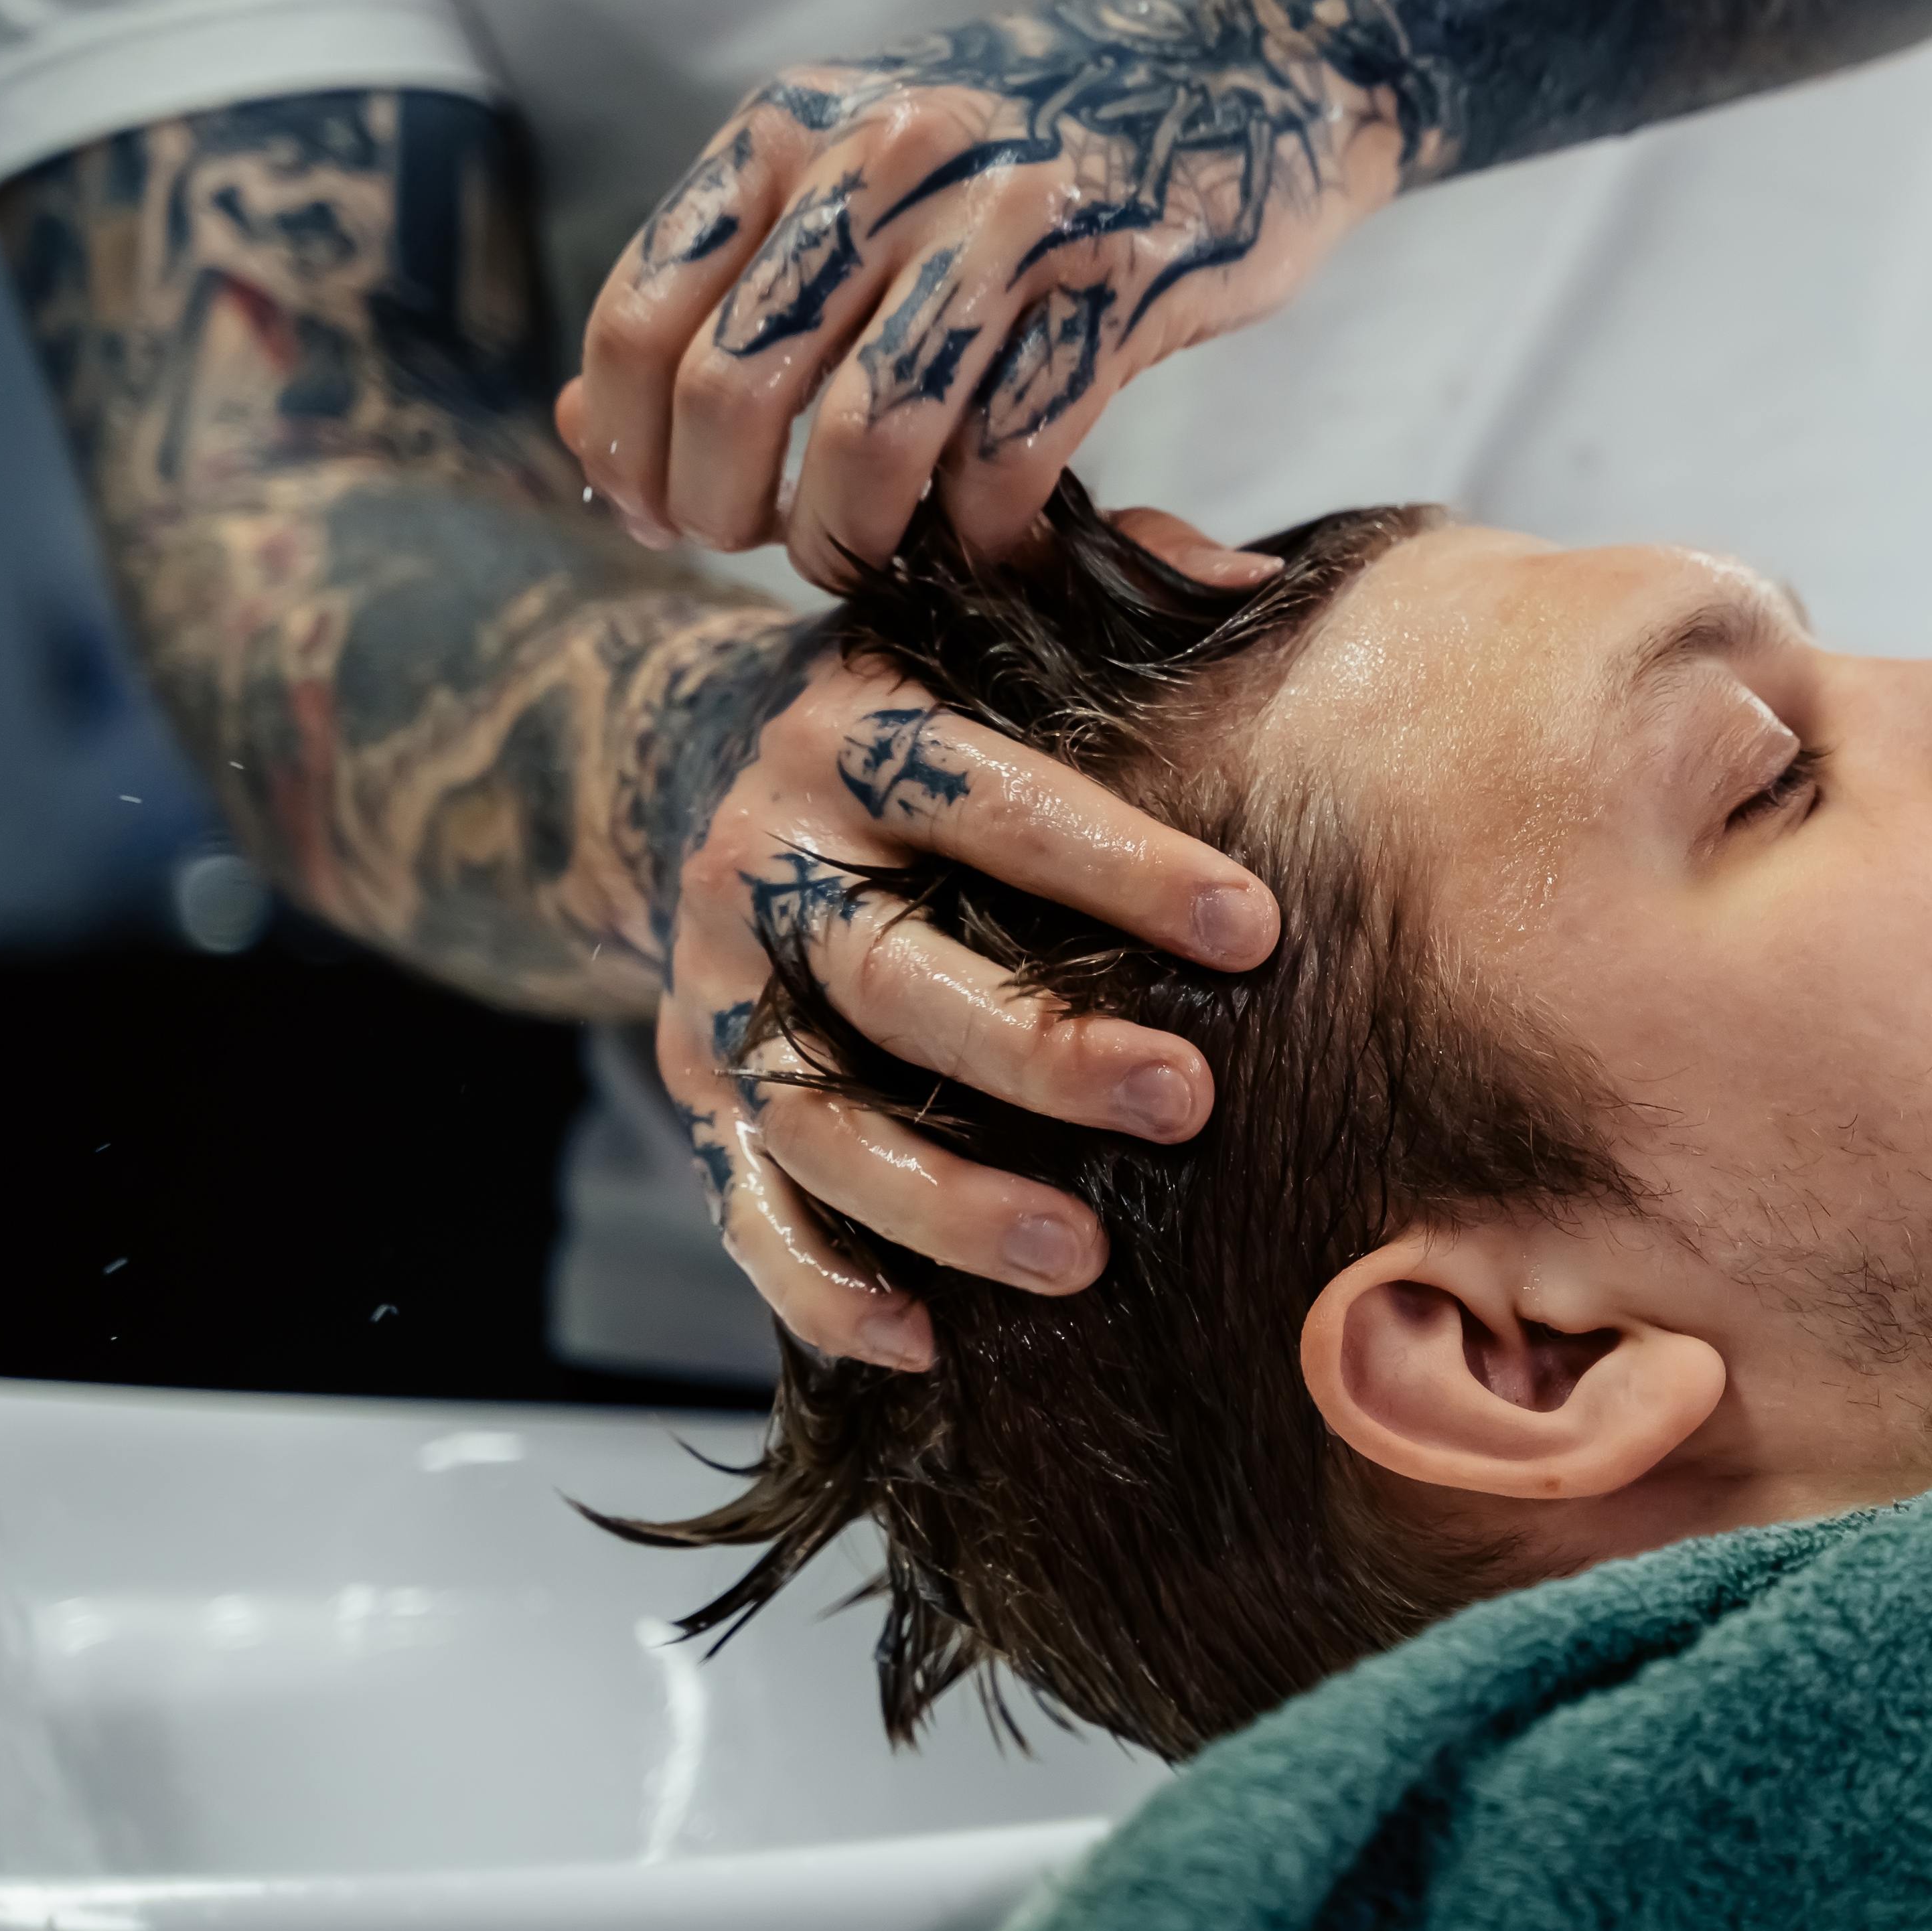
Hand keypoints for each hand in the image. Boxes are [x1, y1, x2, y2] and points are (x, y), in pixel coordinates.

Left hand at [562, 0, 1443, 589]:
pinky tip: (987, 540)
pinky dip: (983, 534)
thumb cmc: (1020, 148)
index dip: (627, 449)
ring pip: (868, 438)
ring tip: (862, 561)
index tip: (658, 514)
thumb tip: (586, 431)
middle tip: (760, 546)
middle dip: (725, 512)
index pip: (640, 319)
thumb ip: (728, 287)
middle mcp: (886, 159)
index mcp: (791, 129)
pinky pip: (1010, 455)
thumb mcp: (851, 172)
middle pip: (737, 391)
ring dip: (848, 540)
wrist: (1231, 62)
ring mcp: (1009, 219)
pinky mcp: (1119, 283)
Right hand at [660, 511, 1282, 1369]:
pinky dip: (816, 1284)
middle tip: (1188, 1099)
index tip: (1252, 927)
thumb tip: (1260, 586)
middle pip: (896, 978)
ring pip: (817, 1118)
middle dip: (1041, 1051)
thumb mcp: (976, 610)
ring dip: (942, 1200)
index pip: (993, 801)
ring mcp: (716, 991)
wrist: (671, 749)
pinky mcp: (690, 1087)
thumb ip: (1110, 585)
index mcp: (850, 735)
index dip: (1122, 865)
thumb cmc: (899, 695)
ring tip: (1079, 1255)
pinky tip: (919, 1345)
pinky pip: (742, 1205)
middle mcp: (763, 864)